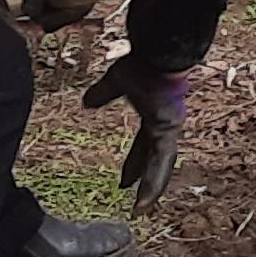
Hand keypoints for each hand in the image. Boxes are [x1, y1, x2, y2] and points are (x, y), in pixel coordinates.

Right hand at [82, 53, 191, 209]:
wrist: (158, 49)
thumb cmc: (142, 60)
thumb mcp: (116, 81)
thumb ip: (103, 94)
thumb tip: (86, 103)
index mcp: (155, 115)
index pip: (144, 145)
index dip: (135, 162)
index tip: (125, 180)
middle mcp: (164, 123)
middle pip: (155, 158)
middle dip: (146, 179)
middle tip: (138, 203)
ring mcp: (169, 126)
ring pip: (161, 163)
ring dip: (152, 186)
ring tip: (142, 208)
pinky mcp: (167, 127)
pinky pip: (160, 159)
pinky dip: (153, 179)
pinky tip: (146, 197)